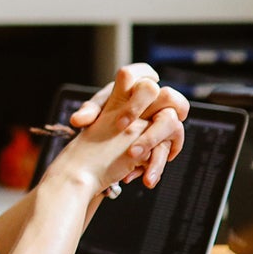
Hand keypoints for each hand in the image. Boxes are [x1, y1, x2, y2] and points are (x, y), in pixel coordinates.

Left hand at [68, 64, 187, 187]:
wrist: (105, 133)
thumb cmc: (101, 114)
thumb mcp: (93, 113)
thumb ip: (88, 114)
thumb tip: (78, 120)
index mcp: (132, 84)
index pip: (141, 76)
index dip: (135, 100)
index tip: (121, 124)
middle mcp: (152, 97)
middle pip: (169, 98)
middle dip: (153, 128)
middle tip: (132, 153)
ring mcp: (162, 115)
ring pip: (173, 126)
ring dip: (158, 153)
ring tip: (141, 177)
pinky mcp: (166, 136)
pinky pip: (171, 147)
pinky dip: (157, 164)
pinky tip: (145, 178)